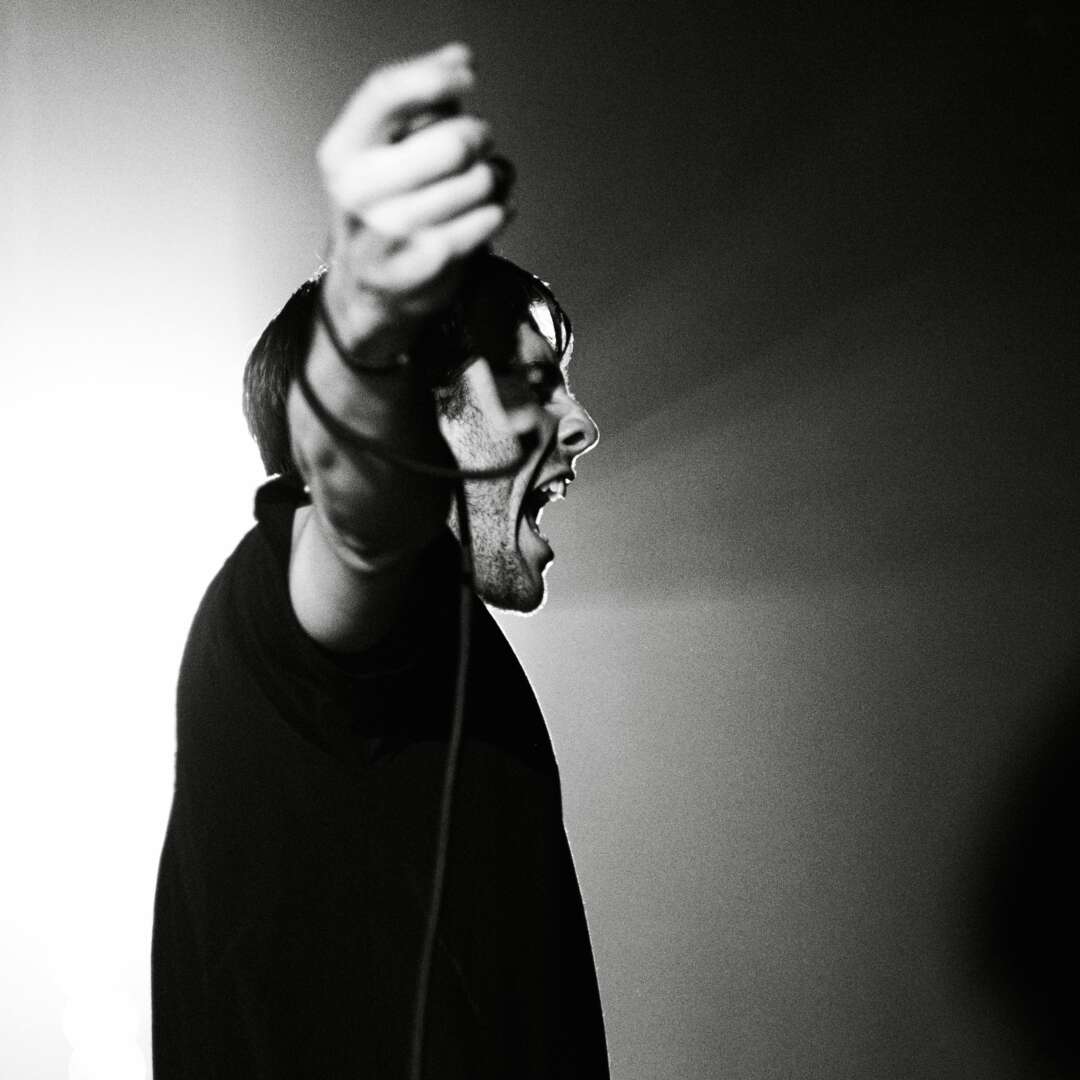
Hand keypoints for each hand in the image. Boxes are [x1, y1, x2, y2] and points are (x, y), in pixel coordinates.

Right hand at [317, 43, 514, 348]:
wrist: (370, 291)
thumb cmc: (387, 209)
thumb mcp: (383, 152)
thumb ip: (419, 103)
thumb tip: (459, 58)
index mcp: (343, 153)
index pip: (386, 94)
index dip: (434, 76)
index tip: (468, 76)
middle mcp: (358, 192)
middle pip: (451, 142)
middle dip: (478, 138)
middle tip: (478, 148)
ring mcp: (388, 233)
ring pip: (476, 183)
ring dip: (493, 179)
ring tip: (484, 186)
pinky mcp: (423, 267)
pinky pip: (485, 222)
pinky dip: (498, 212)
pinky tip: (492, 214)